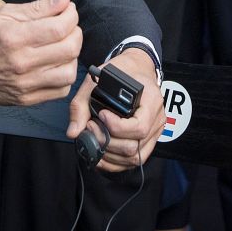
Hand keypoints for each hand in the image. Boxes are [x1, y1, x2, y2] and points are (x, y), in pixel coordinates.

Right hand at [0, 0, 83, 106]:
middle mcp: (22, 63)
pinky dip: (65, 76)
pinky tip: (56, 65)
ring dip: (72, 56)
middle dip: (76, 33)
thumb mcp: (5, 14)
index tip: (69, 11)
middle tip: (68, 27)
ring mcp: (25, 84)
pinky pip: (61, 91)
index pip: (59, 28)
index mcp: (15, 38)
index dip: (71, 16)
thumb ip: (38, 8)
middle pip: (69, 49)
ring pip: (69, 72)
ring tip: (63, 47)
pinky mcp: (27, 99)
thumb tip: (65, 0)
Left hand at [66, 47, 162, 172]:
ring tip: (94, 141)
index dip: (116, 127)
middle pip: (134, 146)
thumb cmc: (121, 71)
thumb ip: (81, 104)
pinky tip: (101, 156)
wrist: (136, 68)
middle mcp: (157, 118)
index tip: (101, 116)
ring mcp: (155, 131)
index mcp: (151, 100)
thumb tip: (74, 132)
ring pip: (134, 157)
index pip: (139, 126)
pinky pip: (135, 159)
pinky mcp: (149, 140)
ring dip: (110, 155)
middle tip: (90, 128)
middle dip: (107, 143)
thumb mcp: (98, 79)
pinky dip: (116, 162)